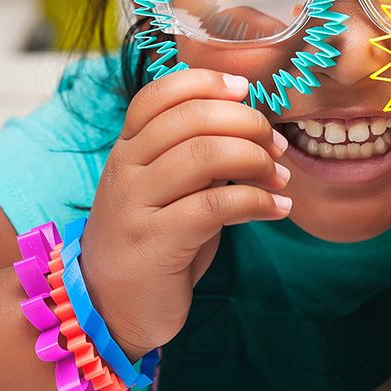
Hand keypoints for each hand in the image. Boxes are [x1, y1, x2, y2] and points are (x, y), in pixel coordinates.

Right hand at [81, 69, 291, 359]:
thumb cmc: (155, 240)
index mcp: (128, 149)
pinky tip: (277, 209)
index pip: (158, 95)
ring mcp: (136, 206)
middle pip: (191, 119)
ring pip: (204, 155)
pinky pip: (215, 206)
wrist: (111, 307)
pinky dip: (258, 202)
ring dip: (257, 160)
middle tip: (277, 144)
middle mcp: (126, 170)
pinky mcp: (155, 243)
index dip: (206, 82)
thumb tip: (255, 130)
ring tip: (279, 179)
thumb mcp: (169, 191)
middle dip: (247, 123)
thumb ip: (197, 158)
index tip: (246, 89)